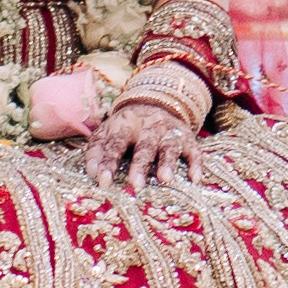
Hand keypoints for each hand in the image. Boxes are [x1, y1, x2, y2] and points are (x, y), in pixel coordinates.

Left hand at [89, 82, 205, 187]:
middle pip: (144, 145)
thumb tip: (92, 173)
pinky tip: (195, 179)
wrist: (155, 102)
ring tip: (165, 179)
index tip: (103, 182)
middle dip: (140, 165)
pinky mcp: (187, 137)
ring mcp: (170, 130)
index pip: (115, 144)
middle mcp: (149, 125)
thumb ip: (97, 151)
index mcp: (125, 124)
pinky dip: (196, 163)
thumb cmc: (126, 128)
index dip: (108, 162)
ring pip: (169, 146)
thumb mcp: (107, 132)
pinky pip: (194, 150)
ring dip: (167, 162)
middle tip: (135, 184)